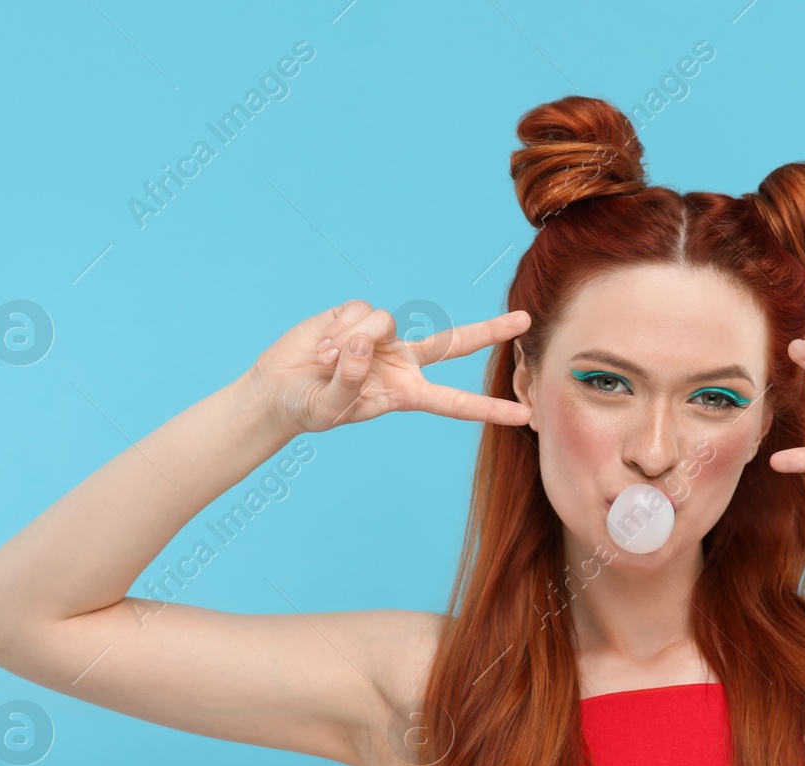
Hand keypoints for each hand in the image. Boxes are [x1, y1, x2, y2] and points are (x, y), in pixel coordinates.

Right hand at [244, 300, 533, 433]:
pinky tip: (322, 345)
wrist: (279, 389)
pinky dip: (338, 329)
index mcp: (406, 393)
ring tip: (326, 361)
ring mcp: (382, 336)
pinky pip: (358, 312)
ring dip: (351, 342)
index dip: (488, 408)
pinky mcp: (357, 314)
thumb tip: (364, 343)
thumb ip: (349, 381)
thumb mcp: (329, 408)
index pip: (454, 402)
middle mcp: (403, 361)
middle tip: (525, 320)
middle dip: (490, 331)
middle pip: (454, 344)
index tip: (523, 415)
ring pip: (385, 324)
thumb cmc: (309, 408)